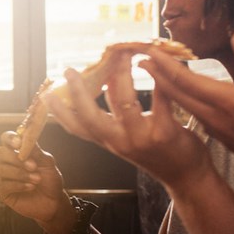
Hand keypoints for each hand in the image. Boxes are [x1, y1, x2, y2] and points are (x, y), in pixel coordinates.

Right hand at [0, 131, 68, 223]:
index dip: (10, 139)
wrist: (53, 202)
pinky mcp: (3, 191)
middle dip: (16, 159)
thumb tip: (25, 136)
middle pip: (0, 153)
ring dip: (21, 174)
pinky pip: (4, 184)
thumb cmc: (50, 181)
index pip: (6, 139)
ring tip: (37, 180)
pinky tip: (30, 187)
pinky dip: (19, 185)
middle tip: (33, 166)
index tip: (19, 143)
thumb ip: (36, 151)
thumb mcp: (48, 163)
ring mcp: (4, 177)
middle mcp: (8, 163)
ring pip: (2, 169)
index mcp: (18, 152)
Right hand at [44, 62, 212, 194]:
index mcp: (109, 141)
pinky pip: (159, 100)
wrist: (186, 178)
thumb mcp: (128, 138)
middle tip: (70, 70)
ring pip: (123, 102)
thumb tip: (104, 84)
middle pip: (91, 116)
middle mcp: (119, 142)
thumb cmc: (157, 153)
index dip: (59, 112)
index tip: (46, 94)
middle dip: (78, 92)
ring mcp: (140, 138)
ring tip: (121, 55)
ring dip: (120, 74)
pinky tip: (154, 63)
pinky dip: (157, 79)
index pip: (77, 128)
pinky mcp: (165, 133)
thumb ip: (115, 116)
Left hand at [140, 29, 233, 187]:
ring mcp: (216, 128)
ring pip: (183, 104)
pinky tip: (180, 91)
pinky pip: (193, 112)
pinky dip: (181, 98)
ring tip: (153, 70)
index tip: (149, 50)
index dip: (165, 64)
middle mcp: (215, 117)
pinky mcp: (221, 135)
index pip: (186, 80)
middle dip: (157, 74)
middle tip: (140, 57)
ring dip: (166, 86)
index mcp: (227, 103)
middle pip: (177, 93)